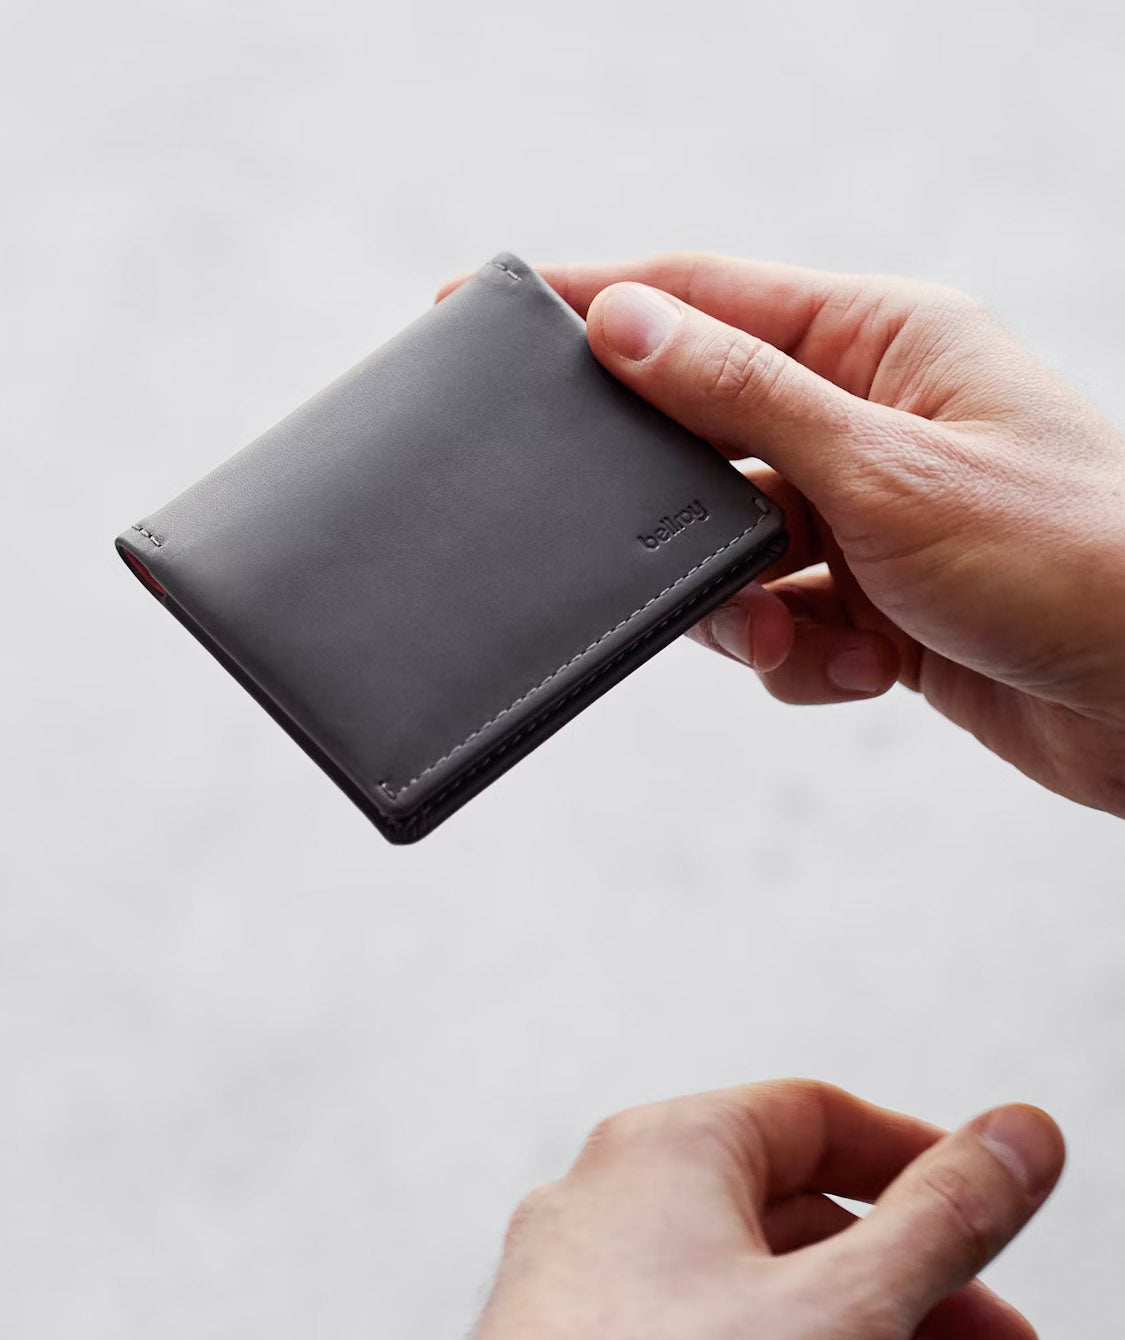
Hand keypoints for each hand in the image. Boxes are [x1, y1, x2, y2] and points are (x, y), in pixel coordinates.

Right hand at [440, 256, 1124, 813]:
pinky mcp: (883, 603)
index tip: (492, 306)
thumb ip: (744, 398)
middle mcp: (872, 420)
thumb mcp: (885, 467)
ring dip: (749, 606)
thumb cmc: (1072, 556)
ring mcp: (876, 515)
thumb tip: (625, 324)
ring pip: (738, 551)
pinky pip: (788, 624)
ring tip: (793, 634)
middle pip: (709, 441)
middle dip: (678, 510)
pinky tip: (863, 670)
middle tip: (631, 546)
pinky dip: (806, 657)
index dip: (596, 302)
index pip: (705, 300)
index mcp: (882, 343)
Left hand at [461, 1079, 1063, 1339]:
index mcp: (671, 1148)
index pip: (818, 1119)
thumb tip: (1022, 1133)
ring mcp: (573, 1283)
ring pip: (740, 1304)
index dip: (917, 1162)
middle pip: (791, 1223)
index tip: (988, 1215)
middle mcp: (610, 1198)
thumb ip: (943, 1220)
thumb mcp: (844, 1308)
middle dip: (905, 1295)